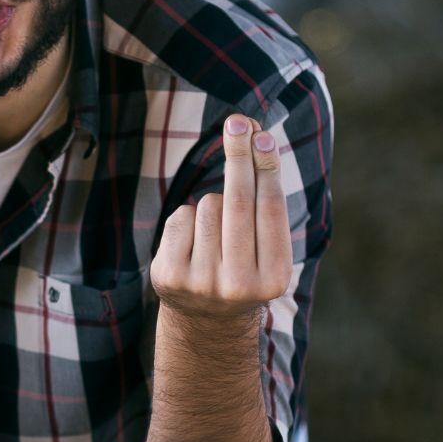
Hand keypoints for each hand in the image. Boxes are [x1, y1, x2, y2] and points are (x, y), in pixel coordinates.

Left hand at [152, 114, 290, 319]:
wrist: (206, 320)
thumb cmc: (243, 267)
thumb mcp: (264, 248)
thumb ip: (264, 203)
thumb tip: (256, 136)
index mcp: (274, 279)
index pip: (270, 210)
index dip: (265, 168)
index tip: (262, 135)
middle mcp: (238, 285)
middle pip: (238, 202)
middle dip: (238, 155)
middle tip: (237, 121)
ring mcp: (200, 282)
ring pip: (208, 205)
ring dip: (212, 203)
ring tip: (217, 233)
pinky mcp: (169, 276)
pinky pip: (182, 216)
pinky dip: (189, 217)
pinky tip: (194, 241)